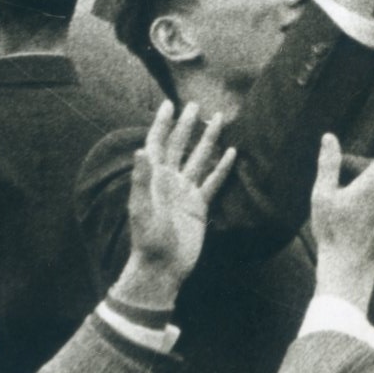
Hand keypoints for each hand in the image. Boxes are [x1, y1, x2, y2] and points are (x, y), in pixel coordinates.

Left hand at [119, 102, 234, 305]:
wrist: (163, 268)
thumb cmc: (148, 240)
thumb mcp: (142, 210)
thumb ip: (142, 180)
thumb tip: (141, 149)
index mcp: (154, 179)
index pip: (158, 144)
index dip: (162, 124)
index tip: (169, 104)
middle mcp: (170, 181)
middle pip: (179, 146)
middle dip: (186, 125)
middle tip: (194, 104)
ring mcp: (186, 192)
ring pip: (199, 159)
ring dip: (207, 140)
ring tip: (218, 120)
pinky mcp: (200, 205)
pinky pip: (213, 182)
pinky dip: (222, 167)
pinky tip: (232, 153)